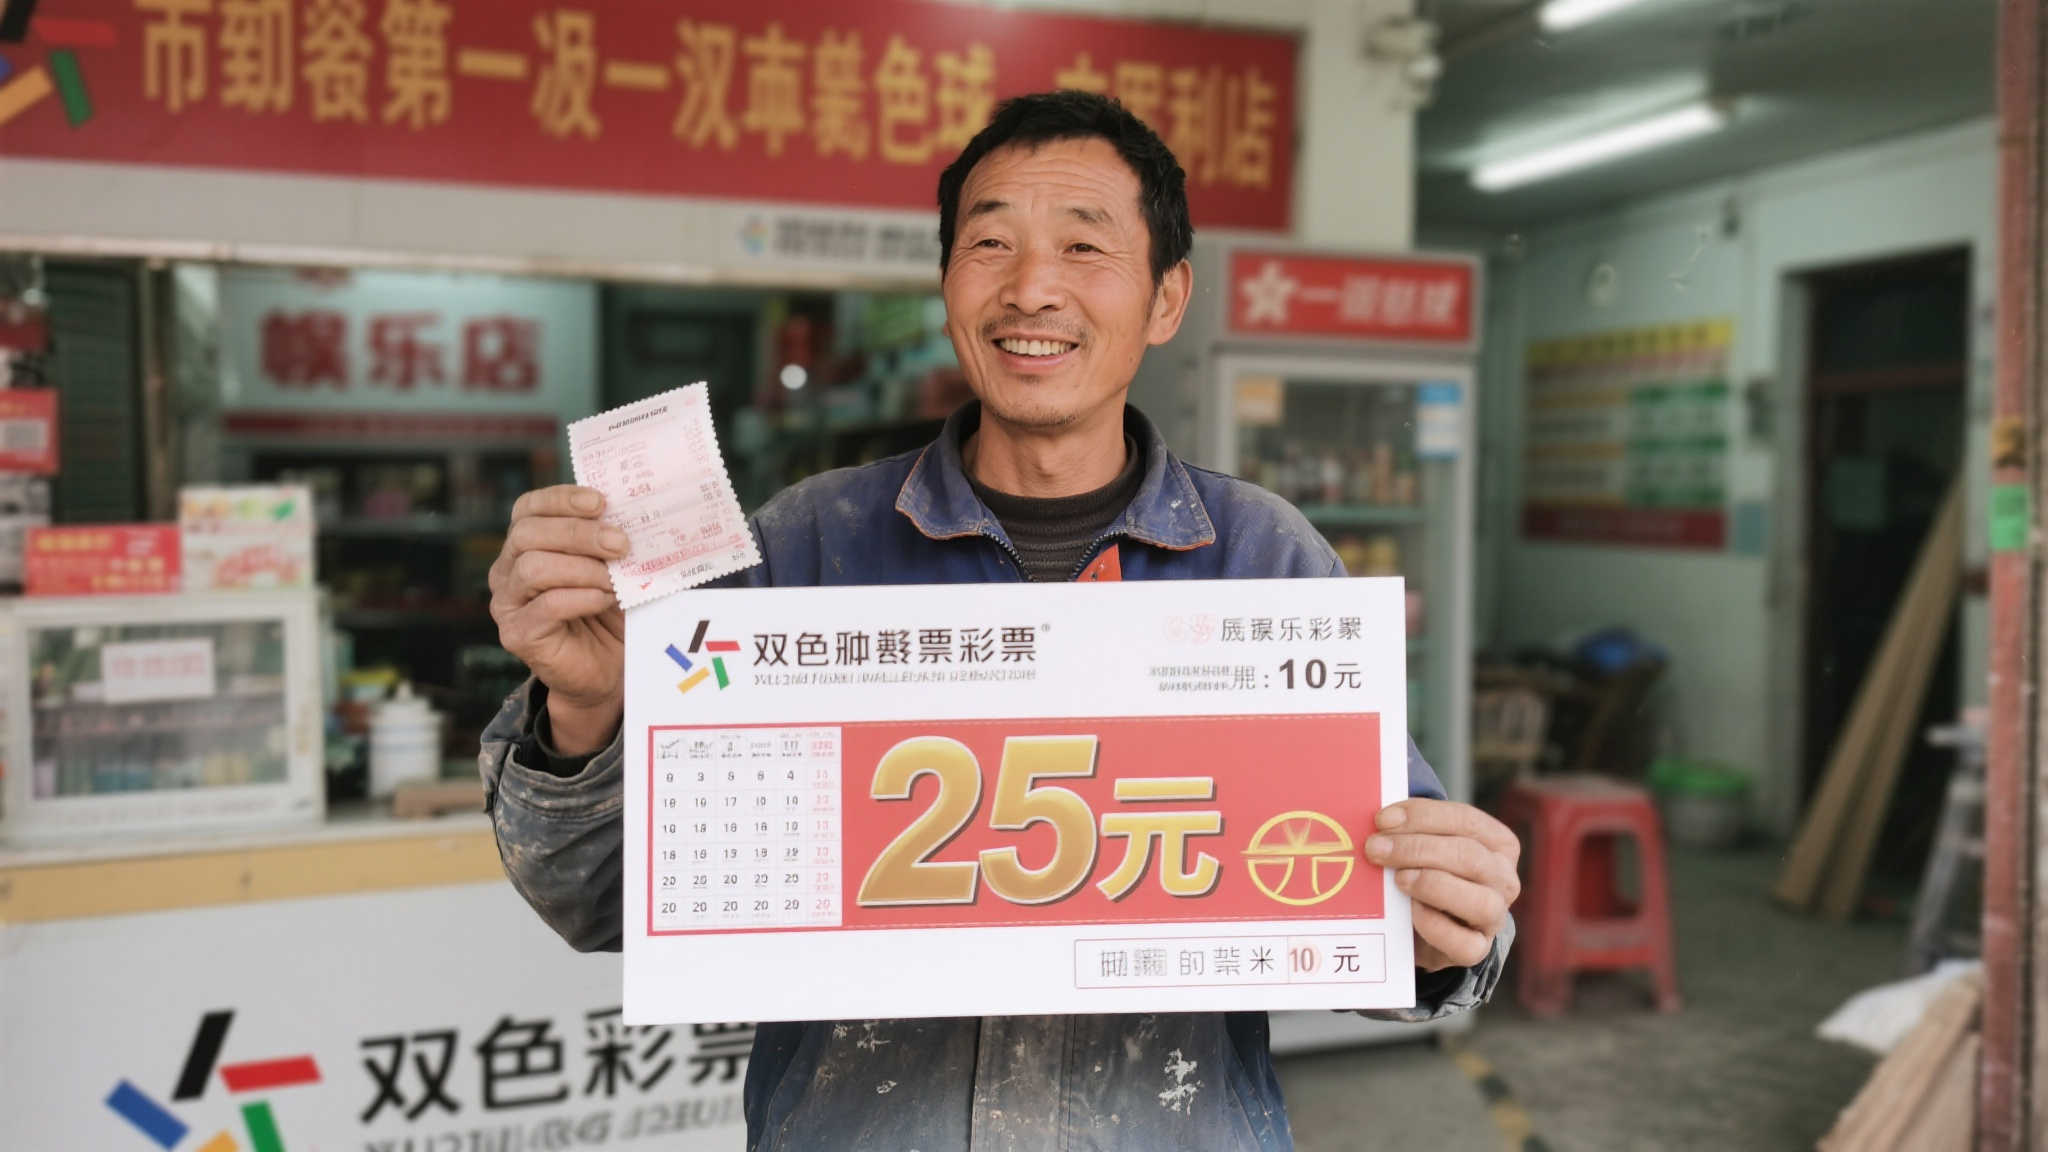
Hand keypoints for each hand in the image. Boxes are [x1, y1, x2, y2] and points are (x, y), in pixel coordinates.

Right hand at [487, 485, 629, 754]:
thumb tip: (631, 515)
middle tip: (620, 543)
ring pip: (532, 568)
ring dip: (582, 568)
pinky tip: (604, 599)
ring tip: (614, 578)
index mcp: (525, 545)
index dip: (561, 499)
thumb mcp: (611, 567)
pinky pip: (546, 606)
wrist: (606, 669)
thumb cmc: (608, 610)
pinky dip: (581, 598)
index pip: (528, 509)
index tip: (600, 501)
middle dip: (578, 533)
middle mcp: (507, 570)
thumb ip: (610, 541)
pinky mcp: (518, 635)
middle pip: (528, 534)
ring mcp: (507, 604)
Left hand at [1364, 799, 1520, 971]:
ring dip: (1431, 884)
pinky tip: (1411, 911)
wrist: (1424, 925)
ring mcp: (1495, 916)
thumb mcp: (1423, 845)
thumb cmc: (1424, 871)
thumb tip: (1378, 823)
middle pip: (1468, 856)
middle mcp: (1503, 878)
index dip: (1423, 816)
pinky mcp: (1477, 949)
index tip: (1383, 819)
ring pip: (1479, 900)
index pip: (1466, 820)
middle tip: (1376, 848)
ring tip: (1398, 879)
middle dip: (1416, 848)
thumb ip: (1410, 831)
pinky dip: (1435, 925)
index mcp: (1498, 843)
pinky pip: (1464, 943)